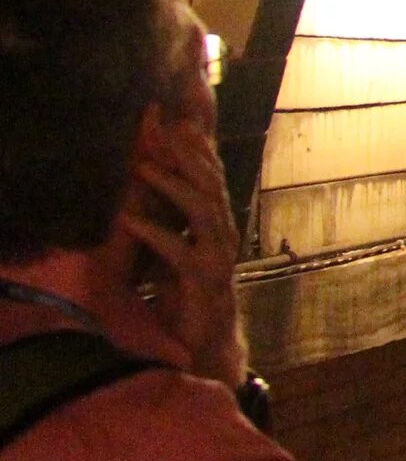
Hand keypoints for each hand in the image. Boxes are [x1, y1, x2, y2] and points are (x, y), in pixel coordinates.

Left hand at [121, 116, 246, 387]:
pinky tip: (128, 220)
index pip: (213, 176)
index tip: (182, 118)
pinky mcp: (202, 281)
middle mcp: (223, 234)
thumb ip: (172, 217)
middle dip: (191, 154)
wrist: (204, 343)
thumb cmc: (186, 293)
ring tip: (143, 168)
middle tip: (168, 128)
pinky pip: (178, 251)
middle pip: (212, 184)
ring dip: (172, 186)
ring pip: (202, 210)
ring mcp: (217, 257)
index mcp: (217, 224)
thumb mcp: (176, 246)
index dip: (200, 147)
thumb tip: (152, 179)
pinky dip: (153, 233)